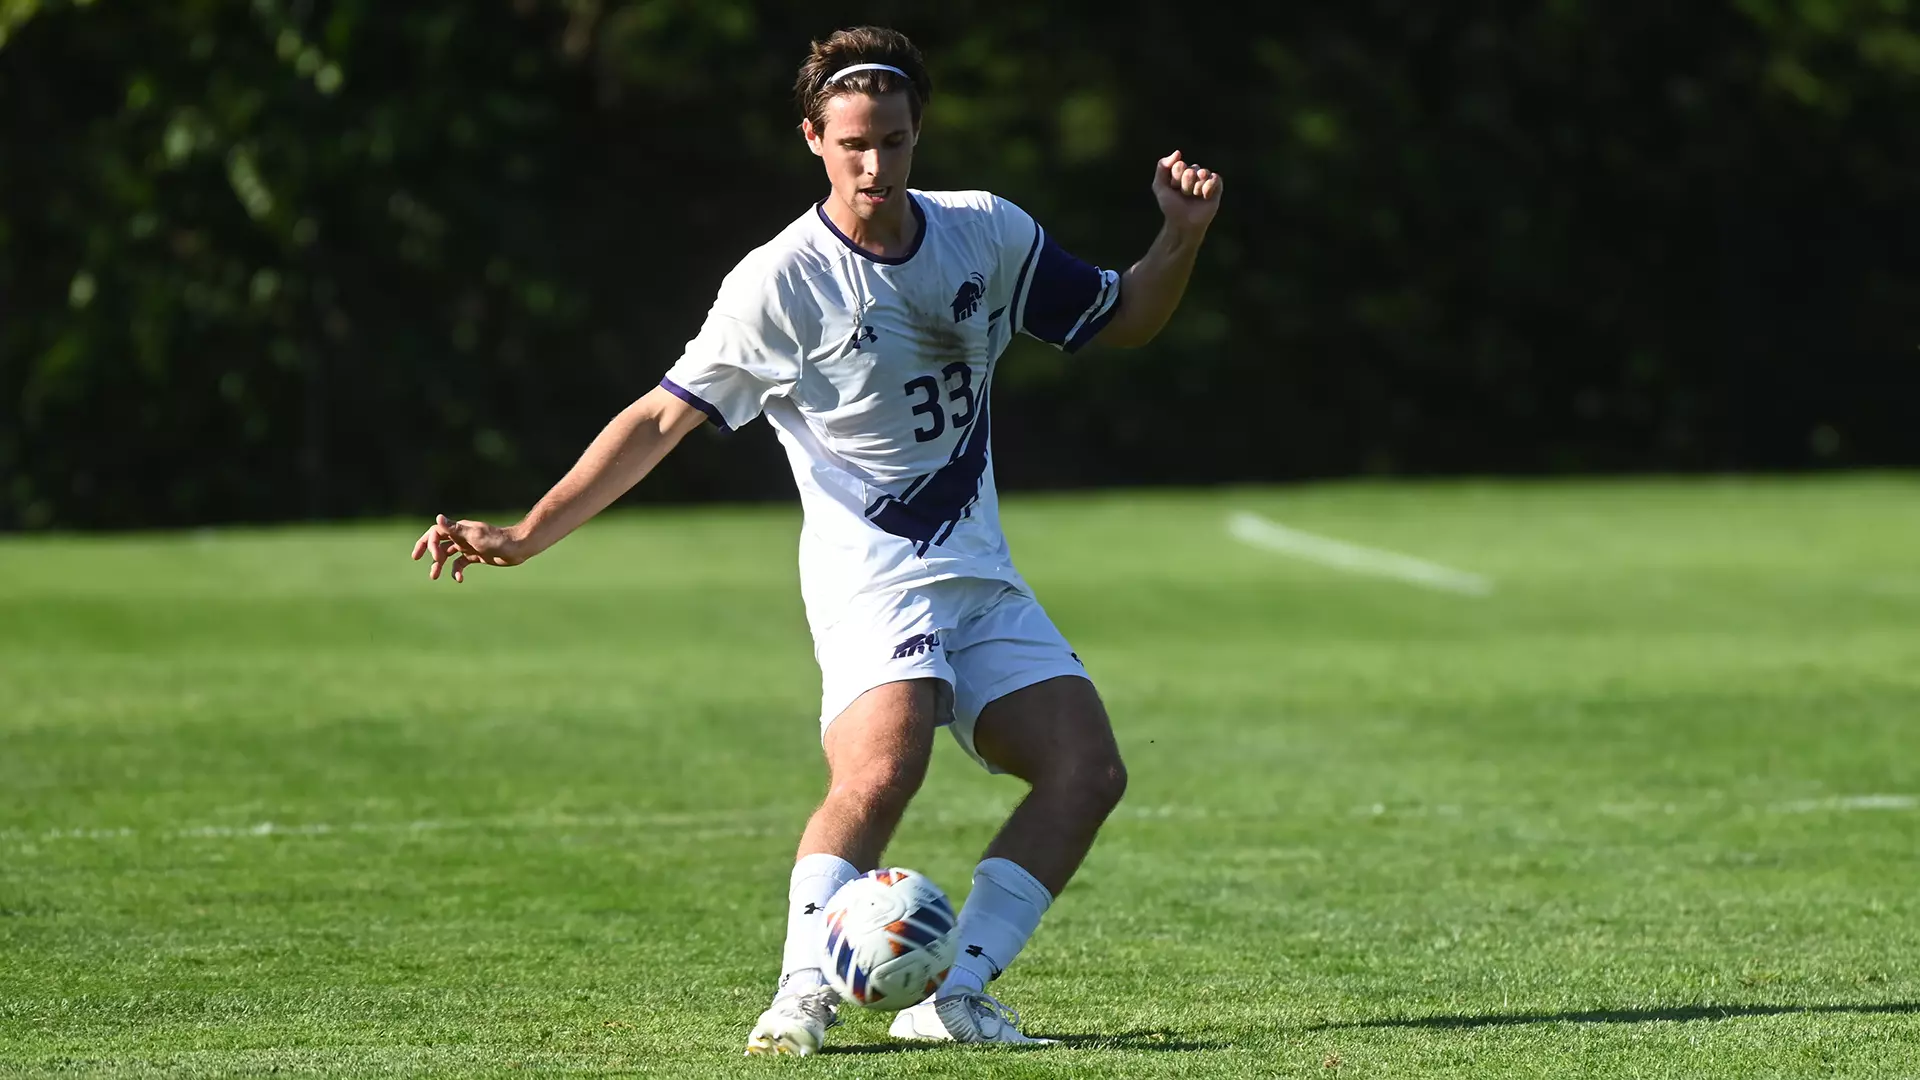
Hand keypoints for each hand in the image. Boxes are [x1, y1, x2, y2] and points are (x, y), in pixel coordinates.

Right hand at [410, 513, 527, 582]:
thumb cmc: (497, 540)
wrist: (517, 548)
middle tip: (416, 557)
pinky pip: (461, 563)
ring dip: (439, 564)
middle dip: (427, 548)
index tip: (434, 558)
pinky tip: (459, 580)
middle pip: (439, 541)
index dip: (429, 543)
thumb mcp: (474, 535)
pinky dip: (457, 571)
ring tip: (434, 576)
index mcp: (459, 529)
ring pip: (448, 554)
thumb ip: (455, 529)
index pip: (436, 532)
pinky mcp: (476, 556)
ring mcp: (468, 546)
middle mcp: (462, 536)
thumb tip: (438, 517)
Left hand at [1151, 150, 1223, 232]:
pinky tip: (1204, 197)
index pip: (1179, 165)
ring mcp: (1205, 180)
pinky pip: (1215, 178)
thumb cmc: (1171, 207)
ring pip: (1203, 173)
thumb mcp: (1159, 186)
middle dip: (1186, 185)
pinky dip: (1207, 188)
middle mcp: (1194, 174)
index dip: (1175, 179)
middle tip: (1184, 195)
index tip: (1173, 189)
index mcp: (1180, 171)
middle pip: (1191, 169)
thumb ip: (1162, 166)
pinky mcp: (1217, 188)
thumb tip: (1178, 153)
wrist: (1183, 224)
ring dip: (1196, 188)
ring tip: (1194, 197)